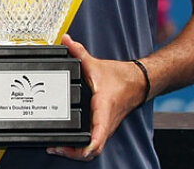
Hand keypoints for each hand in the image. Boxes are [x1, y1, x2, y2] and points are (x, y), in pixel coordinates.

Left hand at [48, 34, 146, 161]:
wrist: (138, 82)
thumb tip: (66, 41)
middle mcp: (105, 123)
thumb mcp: (96, 65)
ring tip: (58, 148)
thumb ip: (79, 52)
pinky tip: (68, 142)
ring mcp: (105, 127)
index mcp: (103, 110)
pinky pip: (94, 143)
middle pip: (93, 149)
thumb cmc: (121, 78)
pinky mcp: (103, 127)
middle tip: (55, 148)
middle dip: (74, 153)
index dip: (86, 146)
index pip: (98, 135)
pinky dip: (82, 146)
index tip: (73, 149)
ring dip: (77, 152)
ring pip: (93, 149)